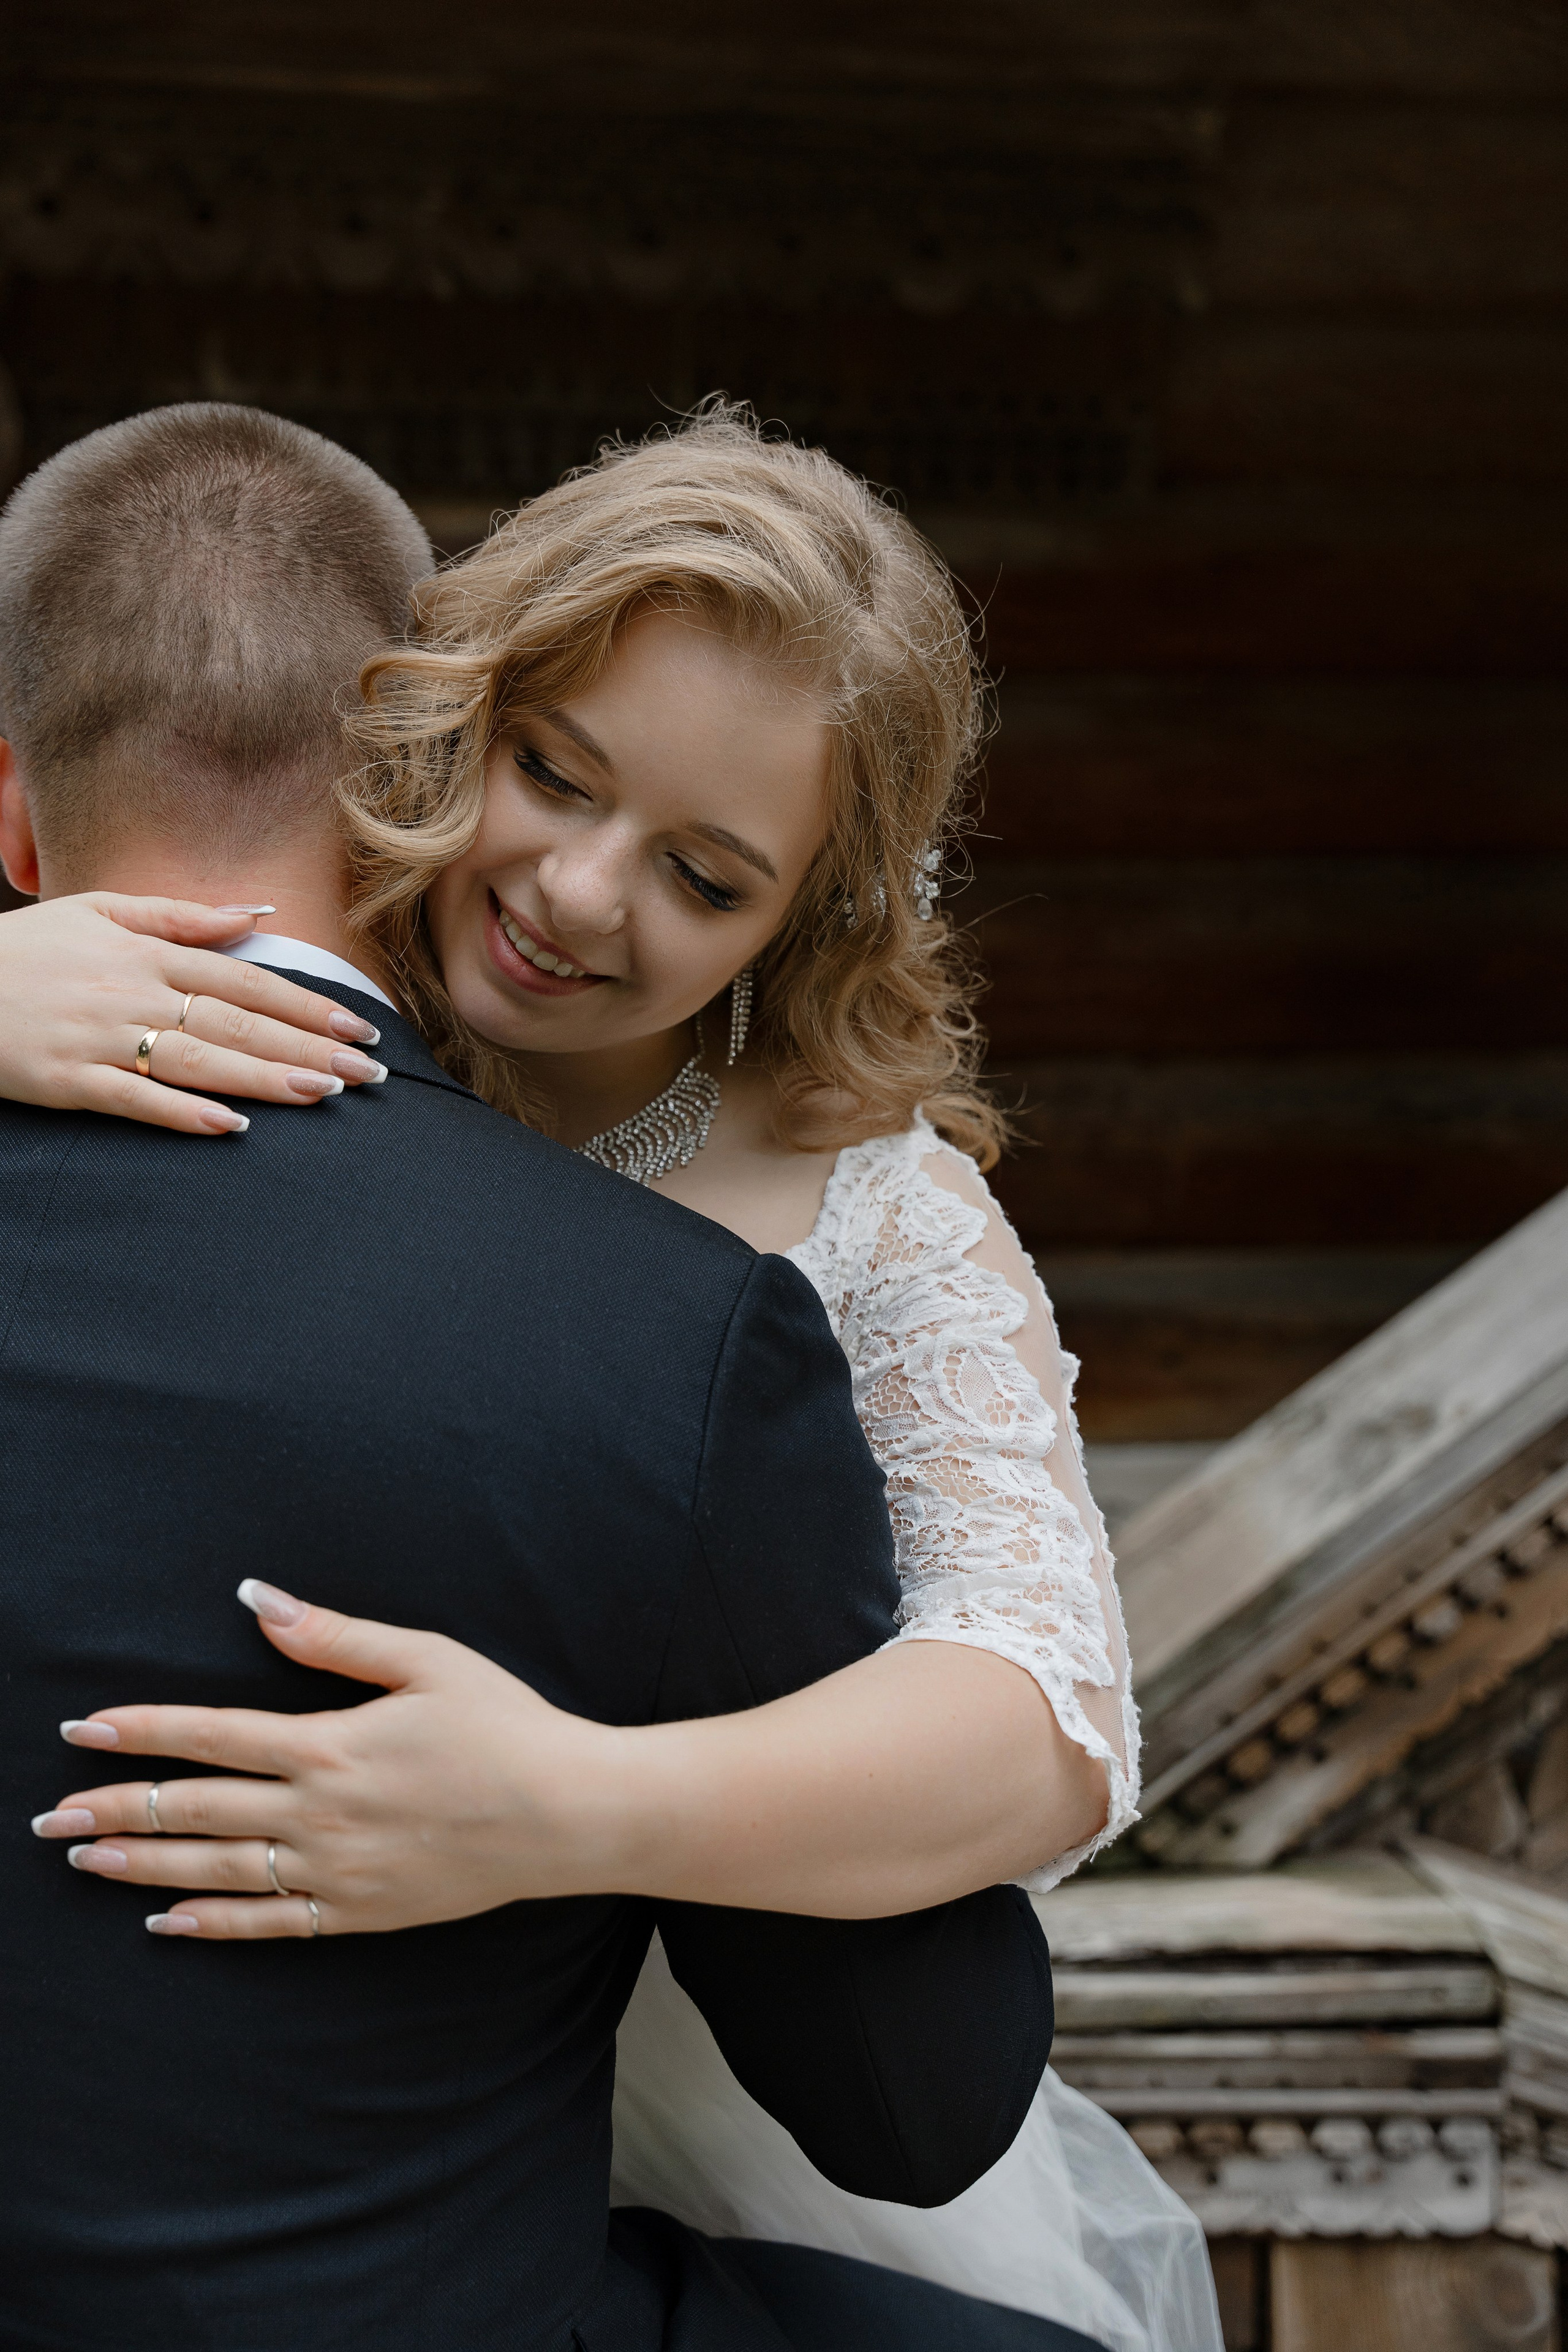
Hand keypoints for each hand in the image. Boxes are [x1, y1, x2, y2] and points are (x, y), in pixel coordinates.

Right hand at [0, 894, 389, 1134]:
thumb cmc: (29, 949)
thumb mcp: (101, 910)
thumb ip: (182, 917)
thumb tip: (257, 916)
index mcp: (147, 954)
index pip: (246, 982)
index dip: (308, 1005)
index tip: (360, 1027)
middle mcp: (132, 995)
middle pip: (236, 1025)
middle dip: (309, 1048)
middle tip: (368, 1073)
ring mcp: (101, 1040)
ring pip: (197, 1062)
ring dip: (263, 1079)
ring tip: (322, 1094)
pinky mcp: (69, 1082)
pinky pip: (135, 1100)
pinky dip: (181, 1113)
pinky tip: (230, 1127)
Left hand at [34, 1583, 624, 1938]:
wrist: (568, 1814)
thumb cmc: (504, 1726)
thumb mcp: (427, 1658)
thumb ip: (334, 1635)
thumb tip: (257, 1598)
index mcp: (331, 1746)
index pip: (210, 1735)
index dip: (140, 1731)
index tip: (80, 1729)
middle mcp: (320, 1815)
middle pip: (194, 1810)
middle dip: (114, 1806)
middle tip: (47, 1815)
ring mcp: (337, 1873)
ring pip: (216, 1871)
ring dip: (143, 1863)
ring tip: (83, 1859)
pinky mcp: (360, 1913)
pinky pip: (268, 1925)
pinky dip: (210, 1923)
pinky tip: (163, 1919)